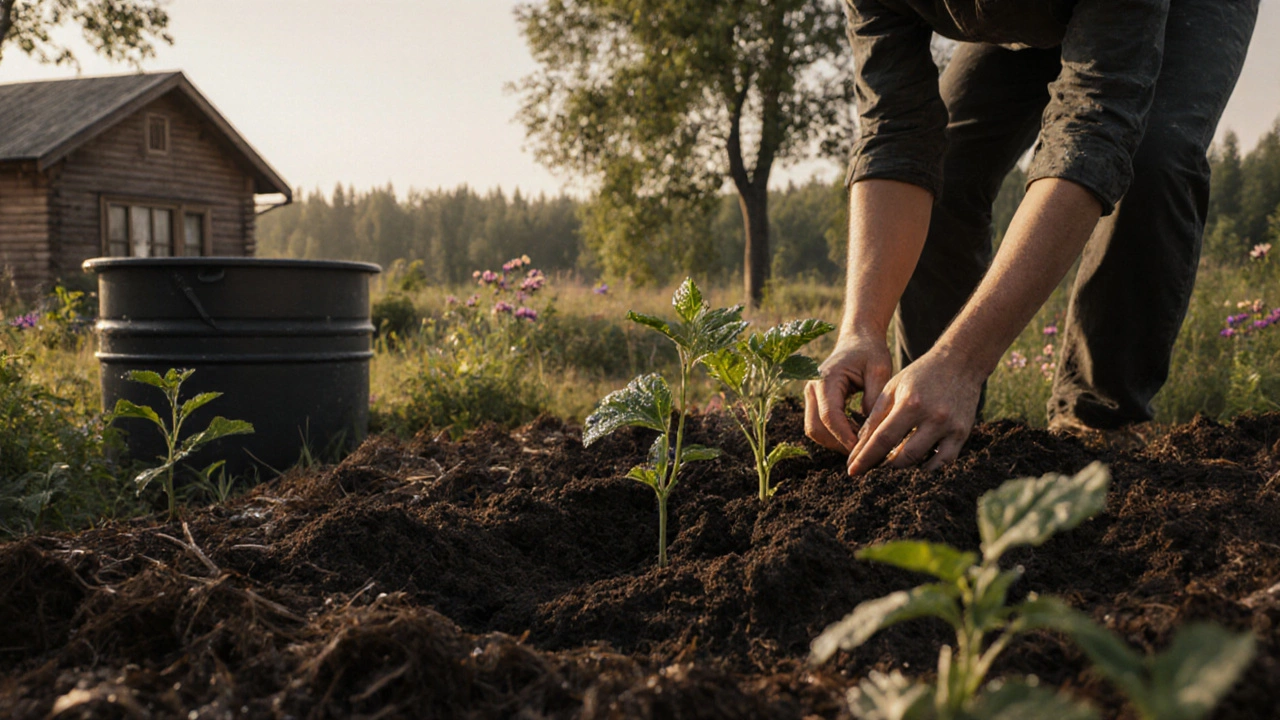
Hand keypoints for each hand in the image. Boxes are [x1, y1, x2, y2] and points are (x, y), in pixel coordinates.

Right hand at [804, 333, 892, 453]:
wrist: (858, 340)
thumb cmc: (870, 352)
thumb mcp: (879, 370)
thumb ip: (874, 399)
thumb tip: (869, 430)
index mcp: (826, 379)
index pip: (829, 415)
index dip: (844, 435)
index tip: (862, 448)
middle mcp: (812, 388)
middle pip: (816, 427)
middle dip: (838, 443)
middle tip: (862, 451)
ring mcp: (811, 396)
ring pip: (815, 430)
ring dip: (835, 441)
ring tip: (859, 444)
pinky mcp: (815, 401)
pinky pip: (819, 425)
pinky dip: (834, 434)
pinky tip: (855, 435)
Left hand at [847, 349, 981, 474]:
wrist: (960, 362)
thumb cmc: (920, 374)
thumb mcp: (893, 388)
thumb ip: (876, 416)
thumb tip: (859, 445)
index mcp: (910, 404)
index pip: (883, 439)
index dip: (865, 458)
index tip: (852, 471)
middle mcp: (933, 417)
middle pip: (904, 456)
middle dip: (885, 465)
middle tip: (874, 467)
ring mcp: (951, 427)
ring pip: (924, 463)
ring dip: (905, 467)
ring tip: (892, 464)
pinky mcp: (963, 433)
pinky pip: (945, 462)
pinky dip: (928, 467)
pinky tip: (917, 463)